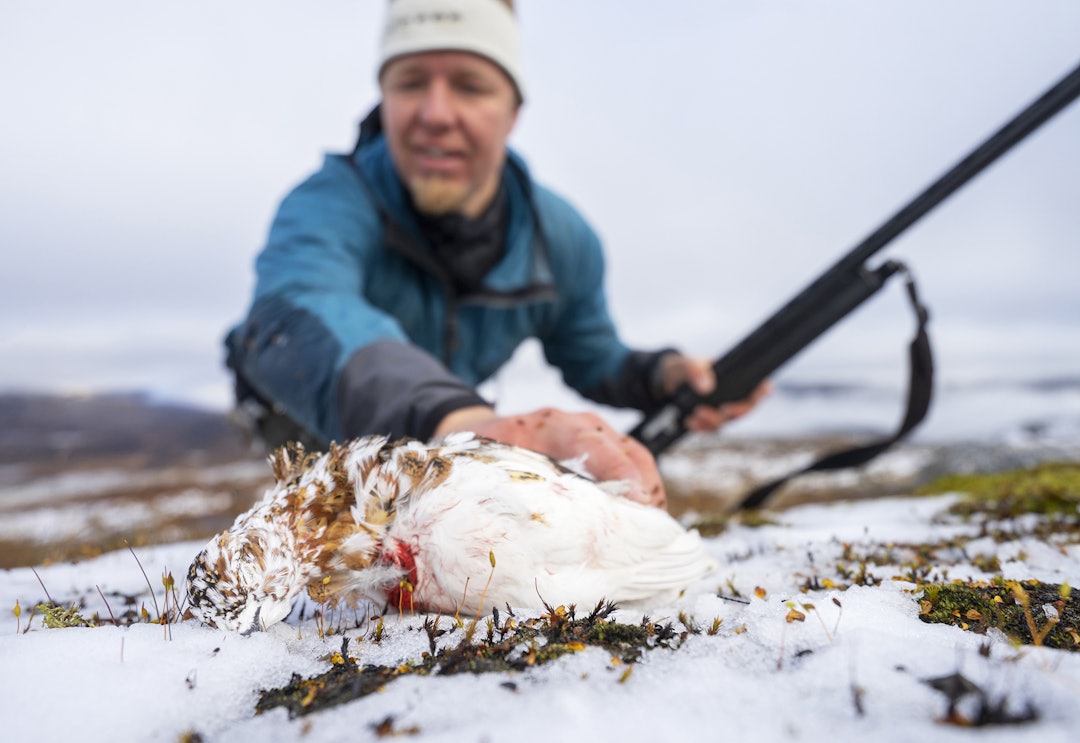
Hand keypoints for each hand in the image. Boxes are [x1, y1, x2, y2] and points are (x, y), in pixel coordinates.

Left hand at [435, 406, 665, 507]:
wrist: (483, 429)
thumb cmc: (487, 451)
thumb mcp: (494, 464)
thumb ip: (515, 486)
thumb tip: (535, 529)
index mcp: (555, 425)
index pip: (596, 446)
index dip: (620, 476)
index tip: (639, 503)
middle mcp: (583, 423)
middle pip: (629, 452)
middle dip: (647, 489)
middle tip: (655, 530)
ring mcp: (598, 431)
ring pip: (637, 457)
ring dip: (649, 493)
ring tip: (653, 532)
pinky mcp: (604, 443)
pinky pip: (632, 463)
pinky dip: (642, 490)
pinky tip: (640, 520)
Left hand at [657, 354, 770, 431]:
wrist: (665, 382)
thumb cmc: (681, 368)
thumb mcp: (685, 365)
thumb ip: (695, 370)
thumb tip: (706, 387)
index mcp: (734, 376)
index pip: (759, 385)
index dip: (763, 391)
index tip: (757, 394)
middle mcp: (732, 394)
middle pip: (746, 408)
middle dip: (735, 412)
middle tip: (722, 410)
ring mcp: (721, 408)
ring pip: (727, 421)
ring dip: (714, 421)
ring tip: (696, 415)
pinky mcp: (709, 419)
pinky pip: (712, 428)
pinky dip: (702, 427)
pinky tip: (690, 421)